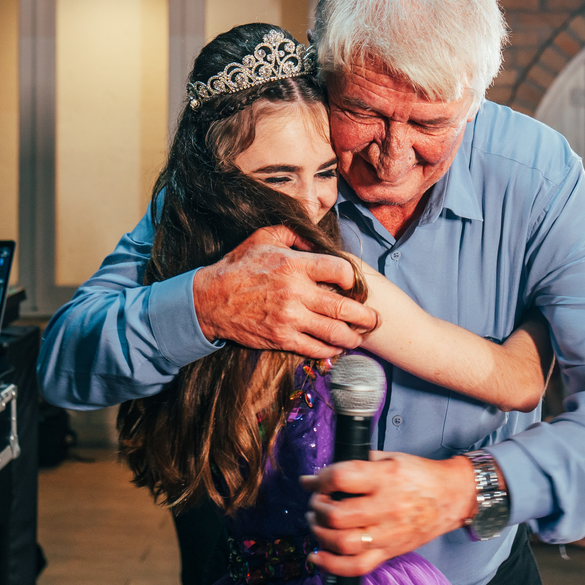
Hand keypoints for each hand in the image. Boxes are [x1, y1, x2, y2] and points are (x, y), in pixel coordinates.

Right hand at [193, 225, 378, 357]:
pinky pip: (314, 348)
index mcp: (295, 265)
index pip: (340, 271)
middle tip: (374, 319)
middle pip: (345, 307)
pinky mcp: (282, 338)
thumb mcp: (263, 237)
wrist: (210, 300)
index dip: (353, 278)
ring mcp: (290, 318)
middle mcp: (296, 293)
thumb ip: (294, 234)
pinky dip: (330, 350)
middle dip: (365, 316)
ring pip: (334, 332)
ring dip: (352, 337)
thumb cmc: (239, 266)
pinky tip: (336, 348)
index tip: (352, 284)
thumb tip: (317, 240)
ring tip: (359, 337)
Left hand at [299, 452, 476, 576]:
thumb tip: (312, 478)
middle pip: (337, 515)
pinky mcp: (389, 552)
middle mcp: (387, 507)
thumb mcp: (387, 458)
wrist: (452, 497)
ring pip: (342, 543)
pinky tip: (316, 556)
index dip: (321, 479)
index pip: (341, 478)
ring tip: (317, 522)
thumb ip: (351, 465)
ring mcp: (388, 534)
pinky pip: (356, 567)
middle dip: (316, 508)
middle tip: (317, 502)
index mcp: (385, 478)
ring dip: (319, 533)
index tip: (316, 480)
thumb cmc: (418, 475)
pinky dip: (330, 565)